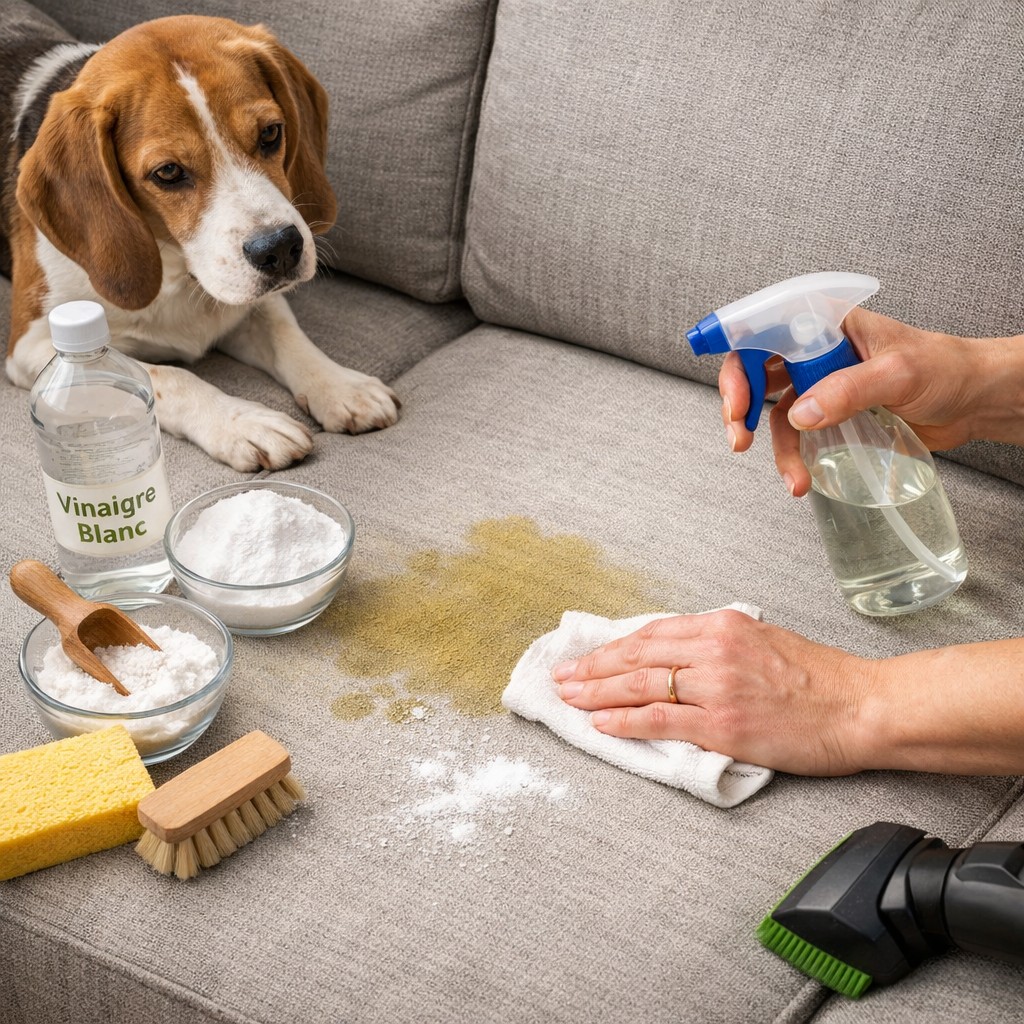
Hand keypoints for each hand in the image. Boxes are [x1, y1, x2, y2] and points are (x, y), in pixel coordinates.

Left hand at [553, 609, 872, 775]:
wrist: (862, 707)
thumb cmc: (820, 678)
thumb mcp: (764, 640)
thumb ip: (719, 644)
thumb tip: (678, 655)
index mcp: (723, 625)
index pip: (652, 633)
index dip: (614, 647)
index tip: (589, 657)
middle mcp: (714, 650)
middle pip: (638, 655)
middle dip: (594, 667)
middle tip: (563, 676)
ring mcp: (717, 686)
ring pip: (641, 685)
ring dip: (597, 692)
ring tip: (569, 697)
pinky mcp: (723, 724)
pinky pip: (661, 720)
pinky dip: (625, 720)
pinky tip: (600, 722)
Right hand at [719, 307, 985, 495]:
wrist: (973, 401)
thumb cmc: (945, 369)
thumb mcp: (898, 373)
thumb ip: (849, 389)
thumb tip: (801, 413)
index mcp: (826, 323)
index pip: (765, 330)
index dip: (739, 357)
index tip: (731, 391)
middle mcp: (815, 350)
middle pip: (755, 370)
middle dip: (739, 402)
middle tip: (737, 432)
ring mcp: (820, 383)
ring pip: (774, 410)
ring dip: (770, 444)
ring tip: (789, 476)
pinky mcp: (830, 414)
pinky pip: (798, 433)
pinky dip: (794, 457)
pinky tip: (802, 477)